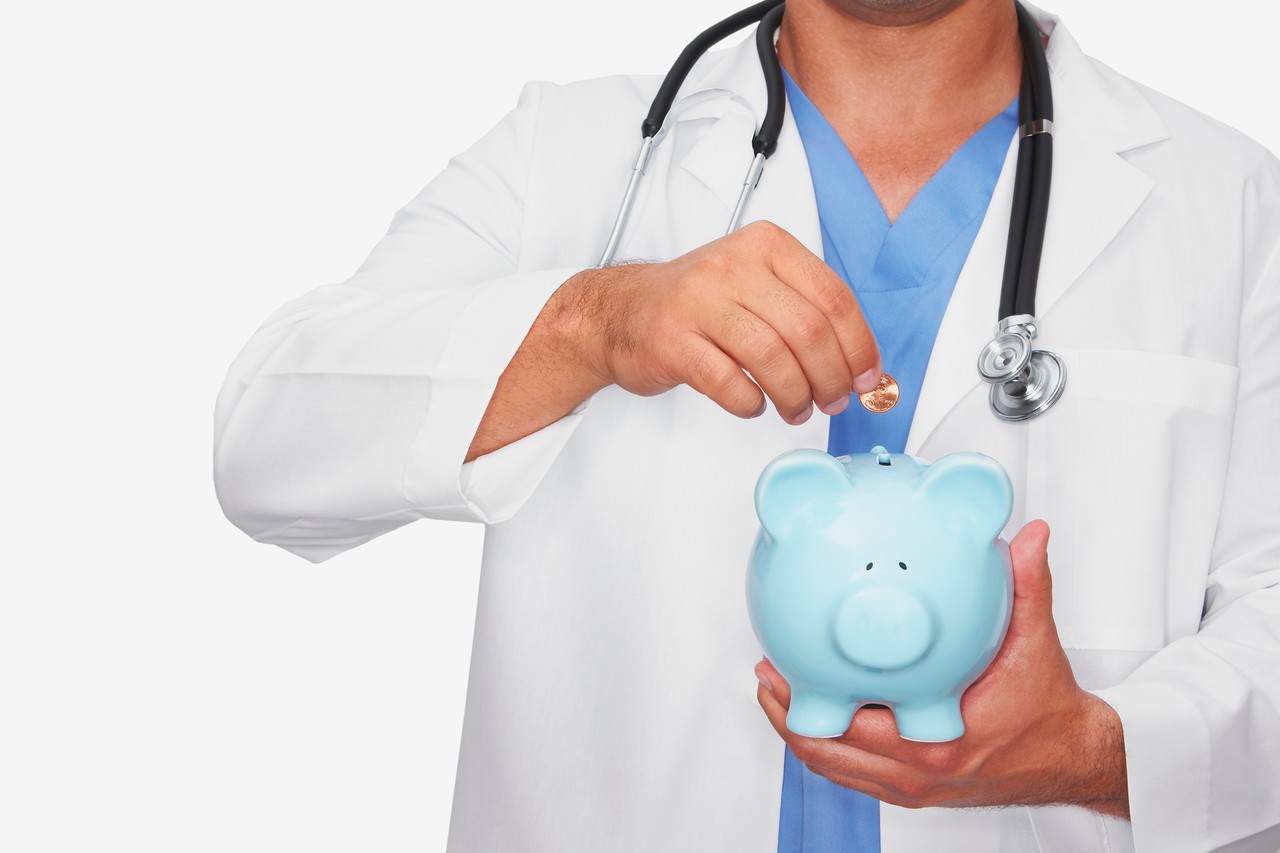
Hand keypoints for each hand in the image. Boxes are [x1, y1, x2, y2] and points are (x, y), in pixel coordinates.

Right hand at [561, 220, 880, 424]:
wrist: (621, 311)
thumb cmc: (699, 304)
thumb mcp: (757, 285)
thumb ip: (807, 313)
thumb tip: (862, 366)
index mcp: (765, 246)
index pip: (833, 296)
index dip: (859, 345)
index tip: (867, 379)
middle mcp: (732, 266)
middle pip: (808, 330)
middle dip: (831, 377)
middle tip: (832, 400)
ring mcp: (698, 302)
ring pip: (772, 358)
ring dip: (794, 395)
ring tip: (795, 408)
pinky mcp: (672, 340)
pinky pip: (728, 383)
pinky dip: (750, 403)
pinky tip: (753, 403)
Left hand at [754, 520, 1130, 816]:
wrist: (1070, 757)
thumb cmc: (1049, 710)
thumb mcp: (1037, 642)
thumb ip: (1028, 585)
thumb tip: (1026, 537)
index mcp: (942, 738)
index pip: (855, 727)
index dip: (810, 701)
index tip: (784, 664)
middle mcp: (920, 769)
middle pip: (828, 750)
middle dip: (789, 711)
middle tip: (767, 672)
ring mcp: (913, 785)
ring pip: (833, 766)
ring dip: (799, 730)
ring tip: (775, 690)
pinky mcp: (912, 789)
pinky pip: (852, 773)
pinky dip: (828, 746)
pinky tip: (816, 711)